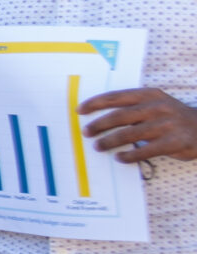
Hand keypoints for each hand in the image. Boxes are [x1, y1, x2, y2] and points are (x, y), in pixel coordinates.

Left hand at [80, 88, 196, 163]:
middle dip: (99, 124)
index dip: (96, 103)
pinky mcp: (173, 143)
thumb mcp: (156, 104)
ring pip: (130, 134)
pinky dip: (130, 155)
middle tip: (85, 132)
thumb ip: (133, 107)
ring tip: (98, 147)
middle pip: (120, 116)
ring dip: (110, 141)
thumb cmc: (172, 116)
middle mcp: (157, 107)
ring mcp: (166, 125)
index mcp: (149, 95)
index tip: (79, 110)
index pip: (116, 97)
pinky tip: (120, 158)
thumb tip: (101, 118)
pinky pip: (145, 151)